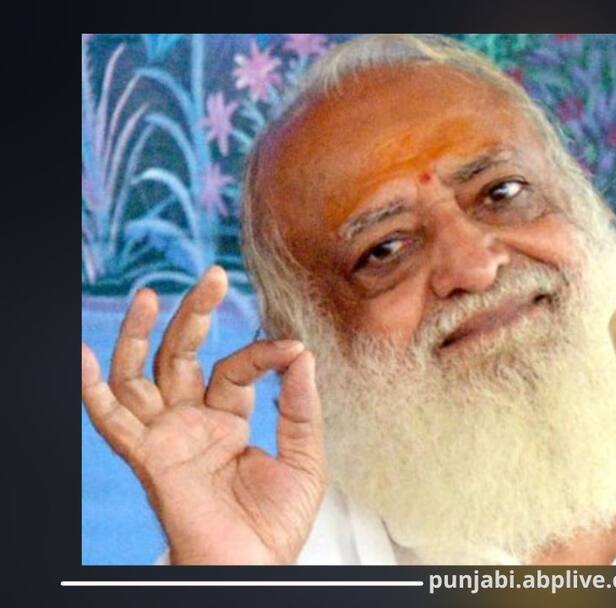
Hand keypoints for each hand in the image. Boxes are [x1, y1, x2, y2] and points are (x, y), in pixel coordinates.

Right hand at [81, 266, 326, 564]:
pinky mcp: (149, 458)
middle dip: (194, 315)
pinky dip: (93, 390)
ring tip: (149, 294)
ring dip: (140, 336)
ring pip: (141, 375)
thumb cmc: (276, 524)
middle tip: (211, 276)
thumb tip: (302, 354)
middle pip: (182, 356)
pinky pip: (112, 421)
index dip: (263, 353)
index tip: (294, 348)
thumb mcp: (304, 456)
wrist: (256, 566)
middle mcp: (192, 423)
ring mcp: (167, 437)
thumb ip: (300, 407)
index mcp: (229, 421)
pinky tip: (84, 357)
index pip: (236, 368)